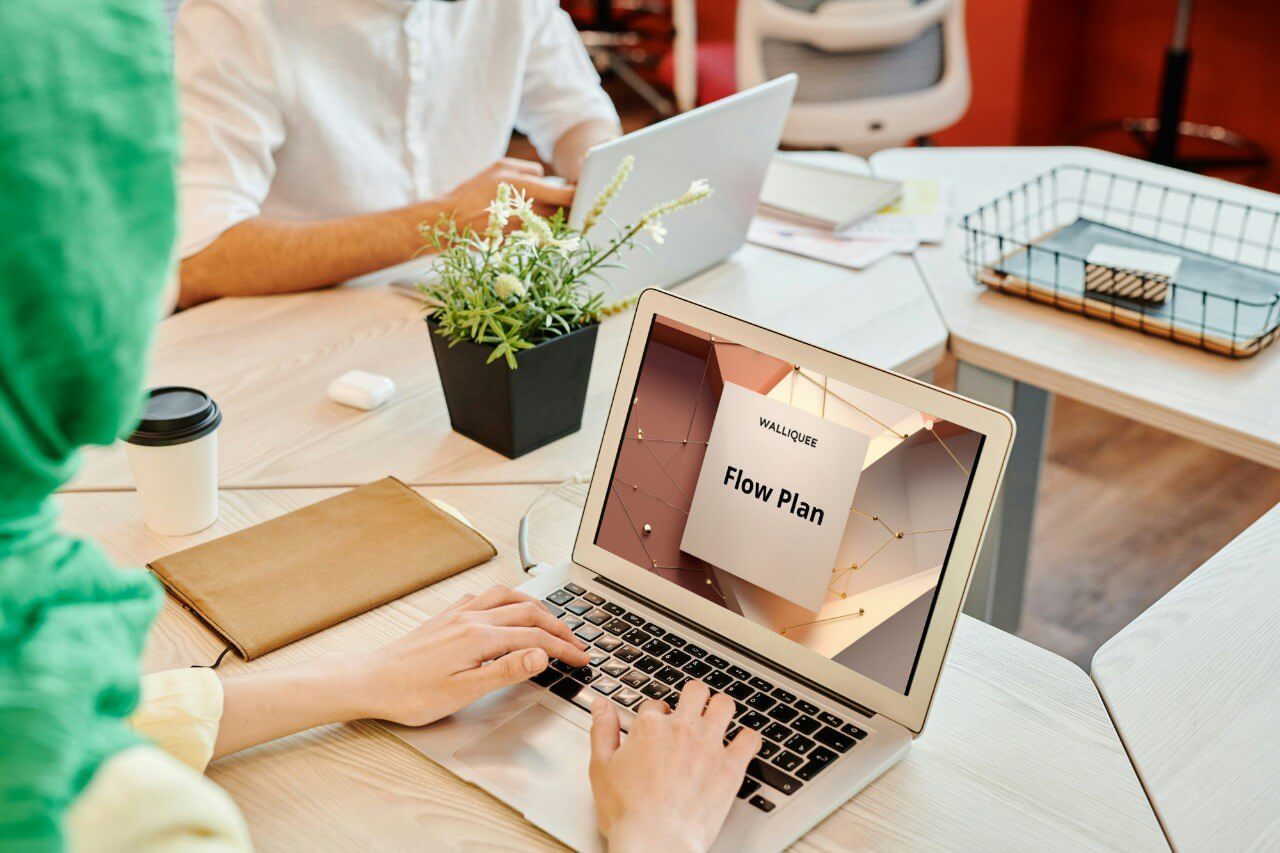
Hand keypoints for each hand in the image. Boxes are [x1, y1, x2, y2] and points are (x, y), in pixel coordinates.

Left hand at [355, 585, 589, 726]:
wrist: (369, 682)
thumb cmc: (410, 694)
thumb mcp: (463, 691)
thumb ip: (506, 670)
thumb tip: (540, 653)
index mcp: (479, 637)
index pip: (535, 637)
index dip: (563, 648)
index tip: (581, 657)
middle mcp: (470, 618)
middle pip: (527, 611)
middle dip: (557, 625)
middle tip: (576, 641)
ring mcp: (457, 613)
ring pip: (507, 596)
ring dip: (536, 605)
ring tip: (551, 619)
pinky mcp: (446, 616)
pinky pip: (484, 596)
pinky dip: (506, 598)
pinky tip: (505, 608)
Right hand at [438, 158, 574, 231]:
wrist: (452, 219)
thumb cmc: (474, 190)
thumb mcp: (500, 167)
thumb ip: (528, 169)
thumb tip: (546, 176)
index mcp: (525, 188)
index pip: (565, 195)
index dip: (579, 194)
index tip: (584, 191)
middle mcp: (528, 211)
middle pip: (563, 213)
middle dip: (571, 208)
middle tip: (575, 203)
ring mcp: (524, 230)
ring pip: (553, 226)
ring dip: (558, 221)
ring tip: (555, 214)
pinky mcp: (518, 244)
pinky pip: (539, 237)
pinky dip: (542, 232)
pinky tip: (536, 227)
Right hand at [589, 682, 761, 852]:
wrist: (655, 841)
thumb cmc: (628, 812)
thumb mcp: (601, 767)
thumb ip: (602, 730)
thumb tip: (601, 705)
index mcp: (650, 726)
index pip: (656, 703)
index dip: (656, 715)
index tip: (657, 728)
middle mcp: (682, 728)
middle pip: (695, 691)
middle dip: (694, 697)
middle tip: (692, 711)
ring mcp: (709, 745)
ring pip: (725, 705)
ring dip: (722, 710)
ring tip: (718, 720)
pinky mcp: (731, 766)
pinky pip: (750, 739)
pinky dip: (748, 739)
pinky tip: (741, 745)